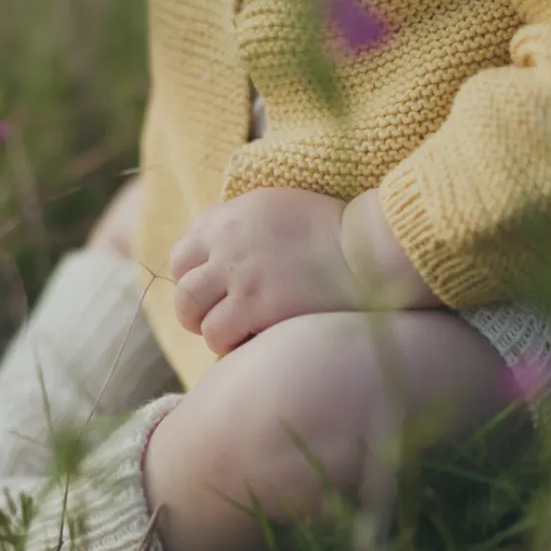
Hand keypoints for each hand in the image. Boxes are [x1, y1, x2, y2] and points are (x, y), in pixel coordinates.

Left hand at [169, 189, 363, 355]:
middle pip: (181, 282)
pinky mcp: (256, 305)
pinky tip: (251, 341)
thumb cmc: (333, 233)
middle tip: (219, 318)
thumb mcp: (279, 207)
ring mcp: (239, 274)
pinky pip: (216, 333)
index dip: (196, 277)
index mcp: (231, 216)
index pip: (185, 252)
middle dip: (194, 306)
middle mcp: (227, 242)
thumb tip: (215, 254)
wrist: (368, 251)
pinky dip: (227, 343)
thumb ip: (242, 225)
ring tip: (233, 333)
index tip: (218, 292)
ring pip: (190, 309)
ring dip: (207, 326)